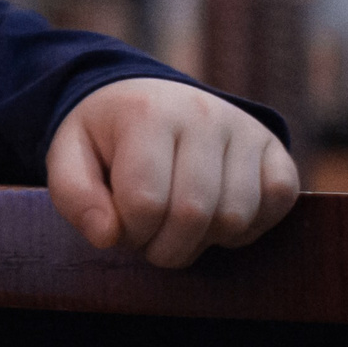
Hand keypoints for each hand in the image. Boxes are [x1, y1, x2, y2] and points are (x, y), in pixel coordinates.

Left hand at [47, 78, 300, 268]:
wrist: (146, 98)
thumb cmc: (106, 137)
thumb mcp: (69, 156)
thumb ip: (75, 197)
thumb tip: (107, 236)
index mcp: (146, 113)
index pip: (145, 202)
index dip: (130, 233)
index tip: (120, 226)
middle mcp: (202, 113)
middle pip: (193, 214)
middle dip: (166, 248)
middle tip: (149, 239)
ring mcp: (244, 127)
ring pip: (236, 216)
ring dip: (204, 241)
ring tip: (178, 224)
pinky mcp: (274, 146)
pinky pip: (279, 202)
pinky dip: (247, 227)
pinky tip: (215, 217)